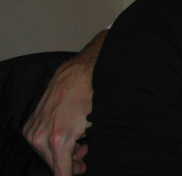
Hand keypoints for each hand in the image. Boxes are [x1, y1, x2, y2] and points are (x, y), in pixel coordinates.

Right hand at [22, 57, 92, 174]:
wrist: (74, 77)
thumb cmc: (86, 99)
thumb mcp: (89, 127)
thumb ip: (80, 151)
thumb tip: (77, 165)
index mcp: (59, 140)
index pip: (61, 172)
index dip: (70, 174)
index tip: (77, 171)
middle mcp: (41, 138)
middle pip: (54, 164)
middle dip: (70, 163)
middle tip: (82, 156)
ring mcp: (33, 132)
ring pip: (47, 154)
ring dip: (62, 152)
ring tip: (79, 143)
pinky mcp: (30, 126)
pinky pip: (40, 143)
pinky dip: (52, 142)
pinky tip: (66, 134)